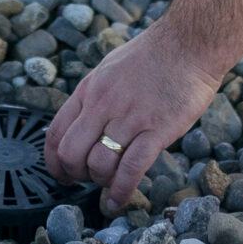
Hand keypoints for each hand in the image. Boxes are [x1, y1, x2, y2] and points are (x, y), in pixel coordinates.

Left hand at [44, 22, 227, 209]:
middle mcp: (103, 104)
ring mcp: (129, 117)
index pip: (55, 132)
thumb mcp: (109, 70)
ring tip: (111, 183)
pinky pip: (131, 169)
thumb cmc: (152, 55)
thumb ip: (94, 96)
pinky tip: (119, 200)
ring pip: (99, 164)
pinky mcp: (156, 129)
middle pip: (71, 153)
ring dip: (101, 182)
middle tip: (87, 180)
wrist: (189, 43)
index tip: (62, 175)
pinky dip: (121, 191)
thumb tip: (81, 123)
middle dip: (75, 175)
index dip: (53, 162)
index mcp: (89, 89)